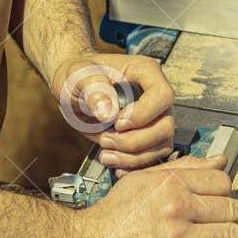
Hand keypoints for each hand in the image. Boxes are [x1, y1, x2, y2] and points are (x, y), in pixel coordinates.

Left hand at [50, 51, 177, 168]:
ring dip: (133, 157)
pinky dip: (132, 165)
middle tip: (106, 140)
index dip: (143, 114)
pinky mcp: (145, 137)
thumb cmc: (78, 76)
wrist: (73, 91)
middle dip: (134, 141)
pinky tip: (114, 163)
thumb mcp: (78, 76)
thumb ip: (94, 89)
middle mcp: (154, 96)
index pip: (162, 95)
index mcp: (145, 73)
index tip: (117, 123)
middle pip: (165, 126)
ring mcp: (153, 118)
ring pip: (160, 145)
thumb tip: (109, 112)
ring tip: (106, 154)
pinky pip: (151, 157)